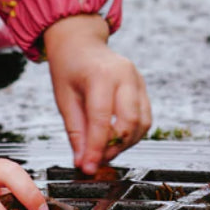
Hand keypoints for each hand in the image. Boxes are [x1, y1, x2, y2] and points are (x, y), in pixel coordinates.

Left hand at [44, 14, 150, 174]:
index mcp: (101, 74)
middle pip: (128, 123)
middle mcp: (125, 75)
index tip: (88, 167)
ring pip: (142, 123)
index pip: (102, 120)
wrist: (79, 42)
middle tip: (96, 160)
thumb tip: (83, 162)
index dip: (96, 148)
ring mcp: (137, 79)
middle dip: (113, 147)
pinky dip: (133, 133)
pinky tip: (116, 138)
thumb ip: (76, 131)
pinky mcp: (143, 86)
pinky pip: (145, 117)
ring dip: (125, 143)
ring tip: (105, 150)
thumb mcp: (64, 97)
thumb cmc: (68, 66)